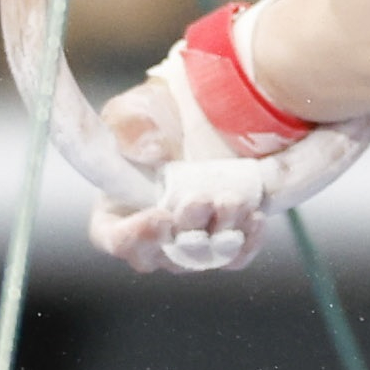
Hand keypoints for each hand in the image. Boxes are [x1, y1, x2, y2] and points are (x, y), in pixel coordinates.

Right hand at [85, 68, 275, 274]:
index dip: (136, 237)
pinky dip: (247, 242)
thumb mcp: (132, 111)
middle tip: (200, 200)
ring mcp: (189, 245)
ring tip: (232, 201)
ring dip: (221, 238)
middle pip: (166, 256)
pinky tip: (253, 216)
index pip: (118, 241)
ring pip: (205, 258)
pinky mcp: (222, 241)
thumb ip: (130, 128)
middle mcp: (152, 240)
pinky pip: (235, 256)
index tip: (160, 216)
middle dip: (187, 235)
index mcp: (116, 215)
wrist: (198, 117)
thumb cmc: (153, 120)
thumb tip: (151, 152)